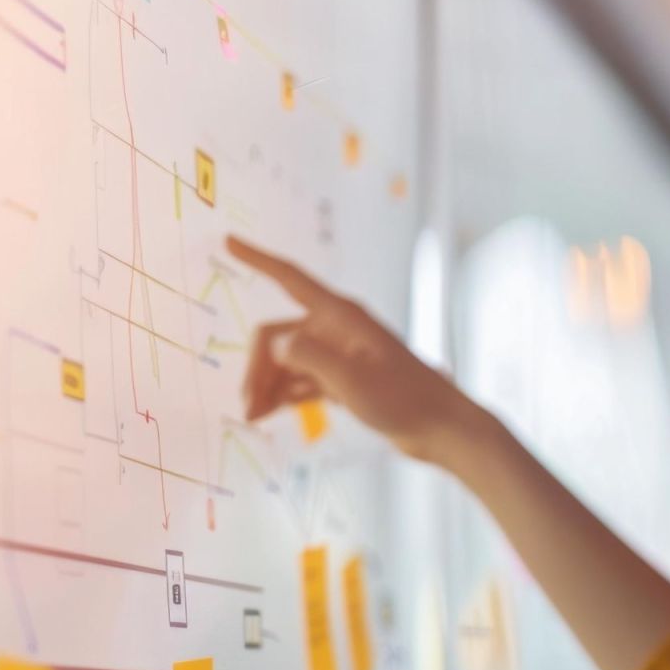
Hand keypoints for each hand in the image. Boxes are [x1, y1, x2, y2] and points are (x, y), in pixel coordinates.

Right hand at [226, 233, 501, 470]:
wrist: (441, 429)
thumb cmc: (404, 400)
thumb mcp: (351, 379)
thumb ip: (309, 356)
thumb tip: (276, 345)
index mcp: (340, 315)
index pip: (289, 278)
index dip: (257, 259)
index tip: (228, 240)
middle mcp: (337, 329)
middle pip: (278, 336)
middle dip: (257, 368)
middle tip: (247, 409)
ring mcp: (341, 355)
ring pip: (287, 361)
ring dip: (267, 385)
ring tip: (253, 418)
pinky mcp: (345, 380)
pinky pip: (301, 379)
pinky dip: (284, 394)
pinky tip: (269, 413)